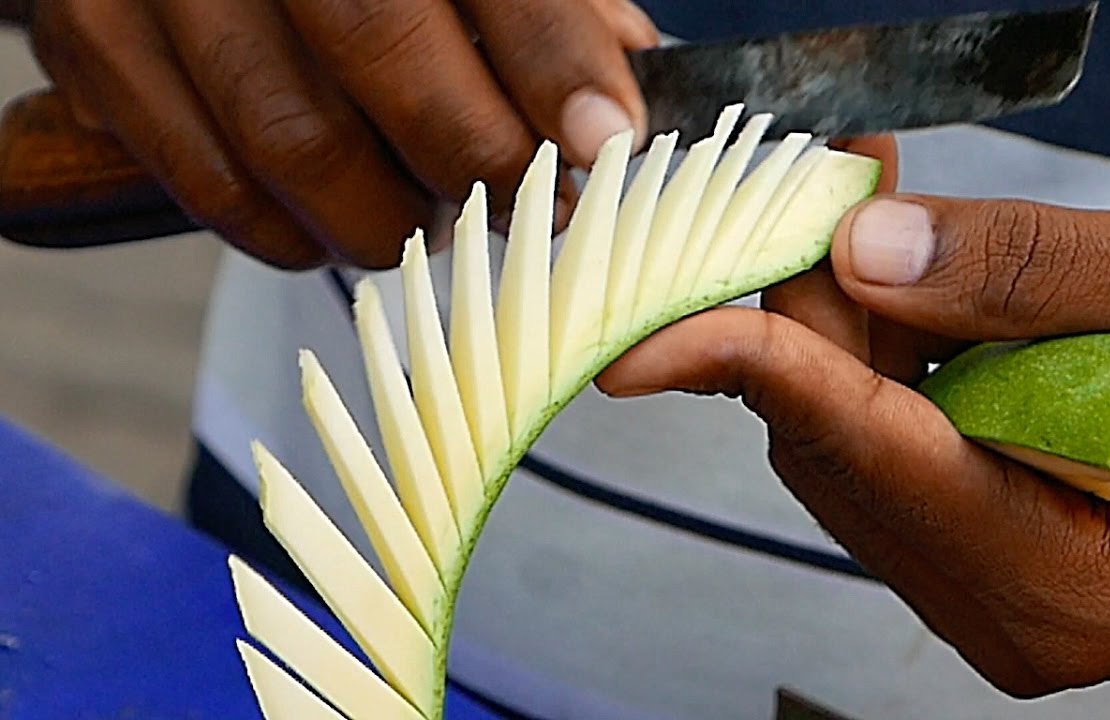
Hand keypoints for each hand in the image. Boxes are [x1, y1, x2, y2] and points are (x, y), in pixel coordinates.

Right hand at [27, 0, 656, 267]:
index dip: (553, 62)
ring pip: (294, 141)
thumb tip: (615, 101)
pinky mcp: (99, 49)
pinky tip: (340, 224)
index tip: (605, 142)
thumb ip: (541, 10)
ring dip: (389, 215)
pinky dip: (297, 236)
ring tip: (432, 217)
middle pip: (380, 49)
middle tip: (519, 200)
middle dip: (472, 156)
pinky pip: (215, 188)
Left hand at [598, 162, 1109, 696]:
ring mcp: (995, 580)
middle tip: (820, 179)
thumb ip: (1031, 270)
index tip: (642, 334)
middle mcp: (1013, 607)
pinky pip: (891, 436)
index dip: (753, 370)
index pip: (869, 454)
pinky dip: (880, 344)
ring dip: (843, 315)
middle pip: (839, 445)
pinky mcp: (991, 536)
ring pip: (849, 439)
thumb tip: (862, 245)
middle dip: (810, 306)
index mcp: (1070, 582)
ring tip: (870, 195)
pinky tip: (900, 261)